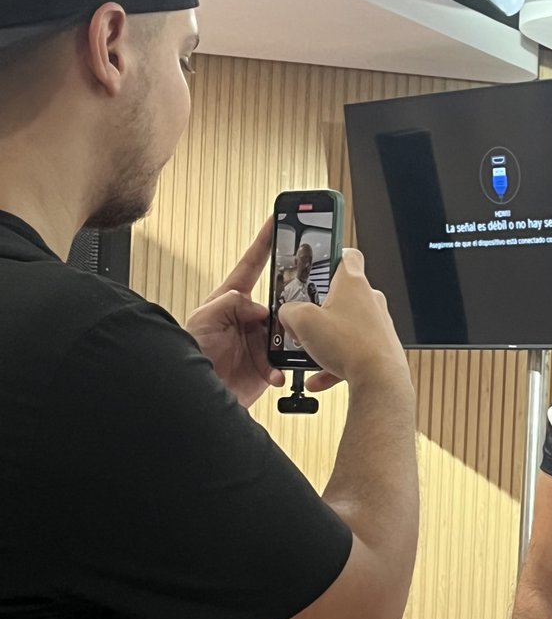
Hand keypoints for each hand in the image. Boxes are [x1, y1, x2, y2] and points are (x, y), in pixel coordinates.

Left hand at [185, 218, 284, 406]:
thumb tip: (259, 307)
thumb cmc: (191, 354)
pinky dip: (281, 367)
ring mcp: (259, 342)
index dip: (263, 243)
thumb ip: (230, 303)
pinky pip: (286, 361)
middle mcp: (248, 319)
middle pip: (279, 301)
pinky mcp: (268, 365)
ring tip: (274, 353)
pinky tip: (273, 372)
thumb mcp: (204, 319)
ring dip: (285, 343)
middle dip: (288, 307)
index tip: (276, 223)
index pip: (251, 265)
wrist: (196, 395)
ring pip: (287, 332)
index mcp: (231, 301)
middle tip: (293, 312)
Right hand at [277, 249, 411, 394]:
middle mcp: (370, 300)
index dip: (331, 256)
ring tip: (309, 353)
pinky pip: (352, 352)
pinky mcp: (380, 348)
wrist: (380, 381)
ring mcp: (377, 325)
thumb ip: (290, 311)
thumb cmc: (349, 345)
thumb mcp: (303, 322)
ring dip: (325, 341)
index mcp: (353, 283)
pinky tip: (318, 378)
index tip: (319, 264)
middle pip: (341, 296)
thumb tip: (288, 313)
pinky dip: (334, 364)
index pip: (347, 256)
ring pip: (344, 328)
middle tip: (304, 319)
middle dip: (320, 309)